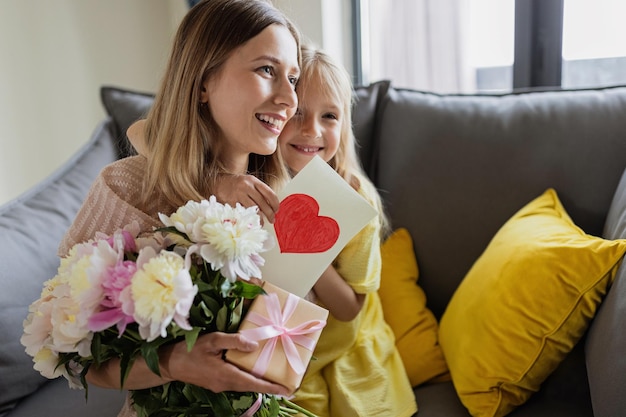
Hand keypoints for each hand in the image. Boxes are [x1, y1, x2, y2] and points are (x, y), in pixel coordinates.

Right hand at [163, 332, 289, 395]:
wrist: (168, 364)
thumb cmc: (189, 350)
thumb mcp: (212, 340)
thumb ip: (234, 341)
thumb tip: (254, 345)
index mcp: (225, 375)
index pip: (253, 383)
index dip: (270, 387)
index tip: (286, 389)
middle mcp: (224, 384)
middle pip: (251, 386)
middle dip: (268, 386)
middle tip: (285, 383)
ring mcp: (219, 385)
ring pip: (244, 385)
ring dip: (258, 382)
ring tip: (274, 377)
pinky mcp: (215, 383)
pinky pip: (236, 382)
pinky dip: (247, 378)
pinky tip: (252, 370)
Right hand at [215, 174, 279, 222]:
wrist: (219, 182)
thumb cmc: (237, 184)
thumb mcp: (249, 183)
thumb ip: (259, 192)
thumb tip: (271, 207)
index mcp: (254, 181)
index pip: (270, 193)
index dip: (275, 204)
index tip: (276, 210)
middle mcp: (247, 186)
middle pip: (263, 203)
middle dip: (270, 214)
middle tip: (272, 220)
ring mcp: (238, 194)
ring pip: (254, 209)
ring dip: (260, 219)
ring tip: (262, 223)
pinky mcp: (231, 202)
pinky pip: (243, 212)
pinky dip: (249, 219)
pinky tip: (251, 222)